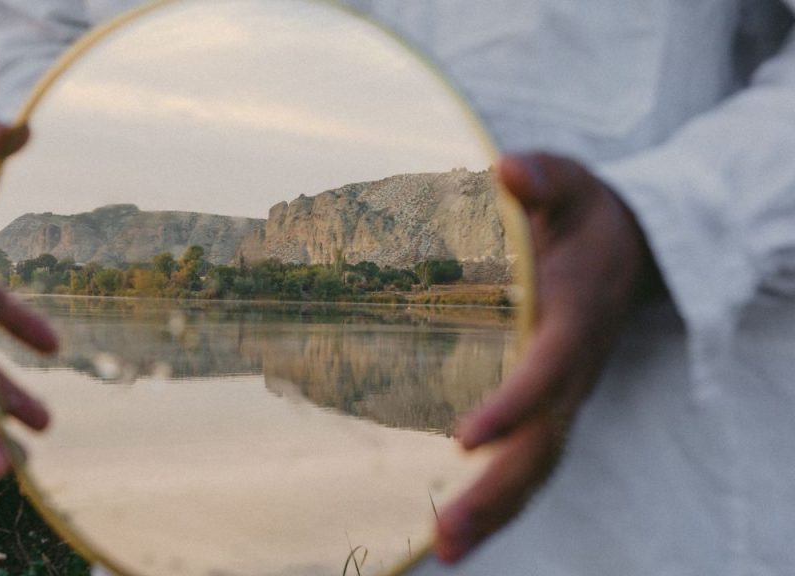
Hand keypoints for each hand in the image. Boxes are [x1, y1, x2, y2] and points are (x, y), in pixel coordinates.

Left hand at [435, 153, 660, 561]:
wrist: (630, 246)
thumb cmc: (587, 215)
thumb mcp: (570, 182)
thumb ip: (544, 177)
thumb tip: (508, 170)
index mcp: (576, 318)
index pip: (546, 371)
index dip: (512, 405)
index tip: (464, 436)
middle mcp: (574, 369)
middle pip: (542, 444)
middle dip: (497, 493)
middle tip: (445, 537)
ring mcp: (565, 393)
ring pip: (539, 465)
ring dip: (496, 511)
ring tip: (445, 549)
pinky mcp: (552, 404)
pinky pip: (533, 459)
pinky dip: (502, 498)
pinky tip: (460, 524)